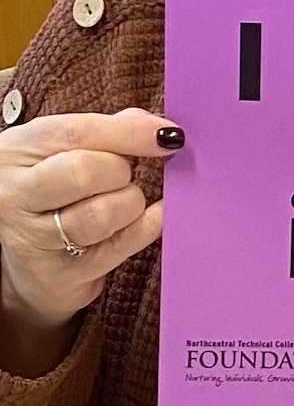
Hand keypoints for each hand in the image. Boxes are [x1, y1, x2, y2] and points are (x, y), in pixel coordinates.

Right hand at [0, 108, 181, 328]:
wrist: (24, 263)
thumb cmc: (51, 194)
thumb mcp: (61, 152)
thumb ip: (107, 132)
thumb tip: (157, 128)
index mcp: (16, 151)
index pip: (76, 132)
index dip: (129, 132)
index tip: (167, 135)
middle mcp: (14, 195)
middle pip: (85, 171)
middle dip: (121, 171)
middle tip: (124, 176)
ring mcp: (32, 240)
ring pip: (103, 213)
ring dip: (130, 202)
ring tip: (124, 201)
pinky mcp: (59, 276)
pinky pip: (121, 245)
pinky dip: (148, 226)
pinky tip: (153, 217)